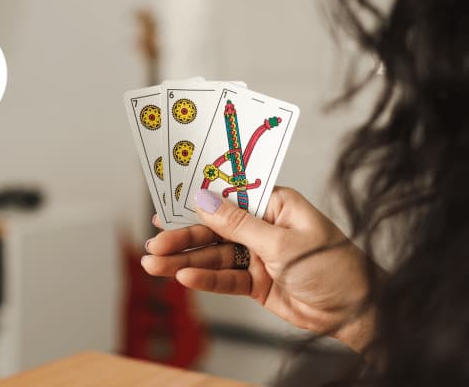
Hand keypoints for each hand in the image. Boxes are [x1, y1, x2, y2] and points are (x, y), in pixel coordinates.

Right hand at [142, 187, 378, 352]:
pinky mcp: (256, 282)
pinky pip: (225, 279)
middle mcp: (263, 227)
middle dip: (183, 237)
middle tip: (154, 244)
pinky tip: (184, 278)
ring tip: (155, 265)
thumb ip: (239, 224)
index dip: (196, 202)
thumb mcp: (283, 242)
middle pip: (215, 230)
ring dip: (185, 261)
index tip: (166, 204)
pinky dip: (206, 279)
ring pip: (214, 256)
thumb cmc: (334, 267)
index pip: (227, 198)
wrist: (357, 313)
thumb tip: (204, 200)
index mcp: (275, 205)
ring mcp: (259, 256)